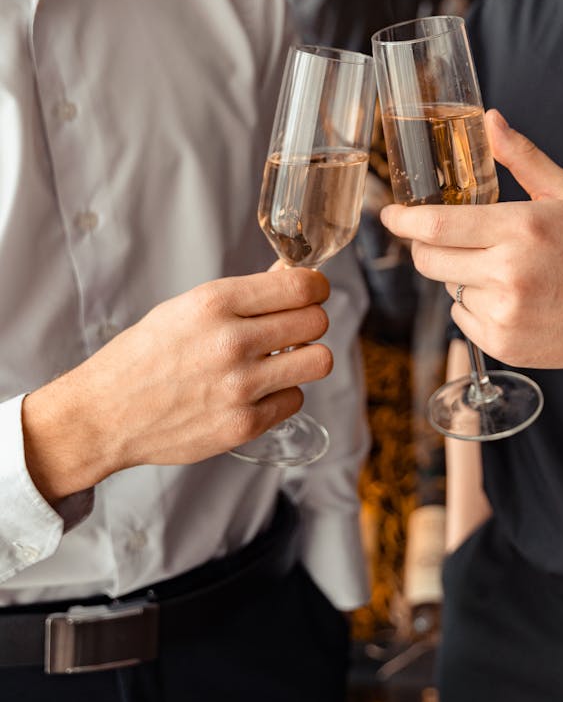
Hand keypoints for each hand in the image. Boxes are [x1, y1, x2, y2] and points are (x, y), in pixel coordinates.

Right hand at [23, 268, 332, 500]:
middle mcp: (231, 341)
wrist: (105, 414)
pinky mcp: (243, 424)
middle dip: (309, 321)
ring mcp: (240, 386)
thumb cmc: (144, 356)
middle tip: (290, 330)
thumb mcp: (186, 308)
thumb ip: (243, 296)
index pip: (301, 286)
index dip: (315, 287)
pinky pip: (295, 400)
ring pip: (318, 361)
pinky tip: (254, 392)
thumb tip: (292, 277)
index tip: (312, 292)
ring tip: (279, 362)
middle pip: (316, 321)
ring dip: (304, 359)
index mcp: (215, 303)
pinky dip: (280, 395)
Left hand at [381, 109, 562, 370]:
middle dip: (428, 248)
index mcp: (520, 228)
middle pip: (429, 261)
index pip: (437, 224)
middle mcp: (508, 272)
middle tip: (449, 241)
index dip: (404, 220)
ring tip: (506, 274)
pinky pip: (463, 320)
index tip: (391, 215)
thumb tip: (489, 120)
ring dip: (462, 278)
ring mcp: (504, 313)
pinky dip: (476, 308)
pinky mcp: (503, 344)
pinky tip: (513, 300)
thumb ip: (522, 157)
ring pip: (448, 289)